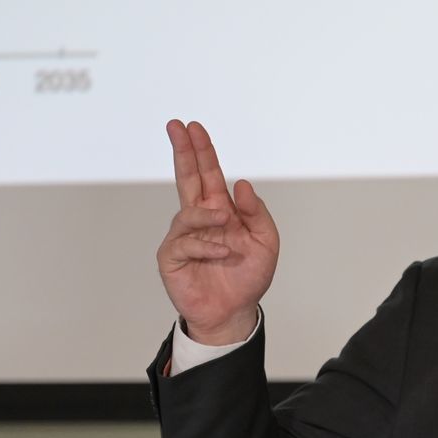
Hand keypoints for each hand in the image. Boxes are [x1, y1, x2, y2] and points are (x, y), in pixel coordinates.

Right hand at [154, 120, 277, 343]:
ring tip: (227, 229)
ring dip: (208, 217)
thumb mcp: (266, 243)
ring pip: (189, 213)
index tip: (193, 127)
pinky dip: (207, 247)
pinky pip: (186, 242)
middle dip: (183, 151)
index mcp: (221, 210)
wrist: (234, 312)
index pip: (208, 174)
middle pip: (187, 178)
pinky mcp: (171, 256)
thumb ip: (256, 213)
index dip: (201, 151)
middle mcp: (199, 219)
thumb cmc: (248, 277)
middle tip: (177, 126)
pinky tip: (221, 255)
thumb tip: (241, 184)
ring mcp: (183, 236)